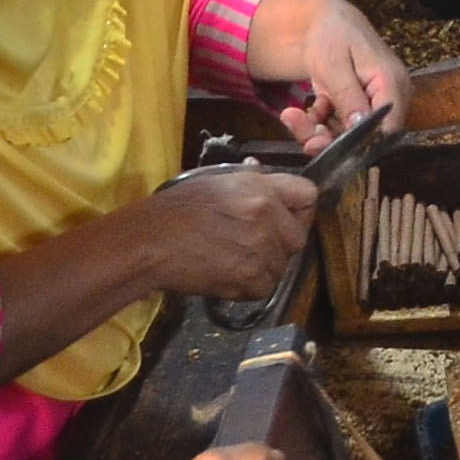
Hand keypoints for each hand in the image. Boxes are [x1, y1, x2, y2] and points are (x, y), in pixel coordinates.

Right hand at [128, 162, 319, 303]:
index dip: (299, 209)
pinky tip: (228, 274)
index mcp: (260, 187)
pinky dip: (250, 286)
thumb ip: (248, 181)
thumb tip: (260, 172)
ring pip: (282, 266)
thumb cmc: (177, 209)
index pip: (309, 195)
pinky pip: (266, 287)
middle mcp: (267, 216)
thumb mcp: (216, 182)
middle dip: (281, 243)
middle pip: (299, 237)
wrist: (150, 241)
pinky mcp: (250, 279)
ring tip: (233, 259)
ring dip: (264, 267)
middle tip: (253, 244)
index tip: (286, 218)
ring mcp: (261, 249)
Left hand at [241, 0, 407, 136]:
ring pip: (349, 136)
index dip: (358, 142)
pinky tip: (301, 111)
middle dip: (329, 139)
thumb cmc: (332, 33)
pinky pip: (339, 128)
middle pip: (366, 137)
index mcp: (392, 83)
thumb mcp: (333, 64)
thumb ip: (348, 95)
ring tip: (292, 116)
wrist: (323, 21)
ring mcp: (373, 104)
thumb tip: (360, 127)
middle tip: (299, 131)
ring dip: (318, 132)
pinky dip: (318, 124)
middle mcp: (389, 98)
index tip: (323, 140)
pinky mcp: (358, 108)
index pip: (387, 127)